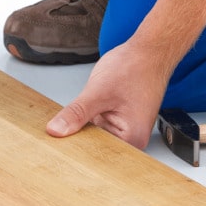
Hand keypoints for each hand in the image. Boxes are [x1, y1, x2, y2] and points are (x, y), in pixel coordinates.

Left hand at [46, 41, 170, 148]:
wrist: (148, 51)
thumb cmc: (135, 68)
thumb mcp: (98, 91)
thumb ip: (76, 113)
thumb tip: (57, 130)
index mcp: (132, 138)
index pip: (96, 154)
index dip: (75, 146)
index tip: (57, 142)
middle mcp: (132, 139)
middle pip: (95, 147)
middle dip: (79, 135)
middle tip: (63, 127)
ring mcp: (125, 130)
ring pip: (94, 135)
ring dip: (84, 125)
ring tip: (82, 112)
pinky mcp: (119, 121)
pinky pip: (98, 125)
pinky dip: (90, 117)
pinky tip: (88, 108)